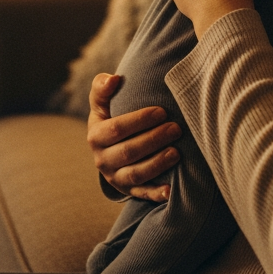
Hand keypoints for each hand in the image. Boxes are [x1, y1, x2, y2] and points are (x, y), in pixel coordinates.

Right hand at [87, 73, 180, 200]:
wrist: (108, 150)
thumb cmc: (110, 120)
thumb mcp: (101, 105)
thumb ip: (102, 88)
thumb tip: (113, 79)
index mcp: (95, 136)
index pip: (116, 128)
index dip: (139, 120)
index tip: (161, 111)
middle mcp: (102, 160)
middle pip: (128, 152)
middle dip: (153, 140)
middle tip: (176, 128)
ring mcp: (115, 177)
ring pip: (136, 173)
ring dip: (157, 163)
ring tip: (177, 152)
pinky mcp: (128, 190)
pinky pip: (142, 194)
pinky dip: (156, 193)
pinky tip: (171, 189)